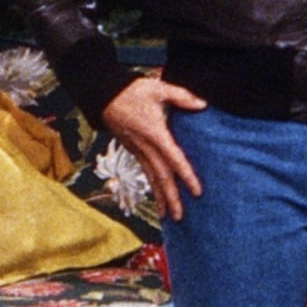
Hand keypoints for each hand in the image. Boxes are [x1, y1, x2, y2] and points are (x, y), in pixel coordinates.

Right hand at [102, 75, 207, 221]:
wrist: (104, 96)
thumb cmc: (132, 91)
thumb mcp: (159, 89)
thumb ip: (182, 96)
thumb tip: (202, 104)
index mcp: (155, 134)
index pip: (174, 159)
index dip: (186, 176)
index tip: (196, 192)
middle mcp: (146, 147)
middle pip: (161, 177)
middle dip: (171, 198)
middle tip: (180, 217)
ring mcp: (138, 151)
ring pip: (152, 178)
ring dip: (161, 198)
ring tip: (168, 216)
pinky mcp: (133, 151)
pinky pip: (145, 172)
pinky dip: (153, 187)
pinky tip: (158, 198)